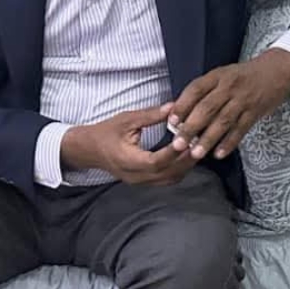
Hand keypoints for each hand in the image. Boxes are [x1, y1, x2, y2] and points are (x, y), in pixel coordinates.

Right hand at [60, 104, 197, 185]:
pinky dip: (179, 169)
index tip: (186, 140)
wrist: (88, 149)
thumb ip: (150, 115)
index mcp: (128, 160)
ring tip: (197, 148)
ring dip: (185, 166)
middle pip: (166, 174)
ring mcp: (139, 181)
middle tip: (200, 144)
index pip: (155, 161)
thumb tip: (173, 107)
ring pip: (169, 179)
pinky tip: (187, 155)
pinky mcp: (143, 181)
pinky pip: (166, 180)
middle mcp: (135, 175)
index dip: (172, 153)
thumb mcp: (126, 120)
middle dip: (186, 160)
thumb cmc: (105, 132)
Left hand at [168, 48, 289, 159]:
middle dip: (191, 128)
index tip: (171, 121)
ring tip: (196, 154)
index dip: (183, 105)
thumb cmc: (245, 75)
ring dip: (208, 139)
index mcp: (218, 76)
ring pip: (223, 122)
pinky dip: (229, 143)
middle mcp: (229, 87)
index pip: (196, 89)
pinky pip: (240, 129)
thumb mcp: (224, 74)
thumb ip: (205, 91)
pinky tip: (219, 154)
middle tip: (178, 145)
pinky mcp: (255, 112)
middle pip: (207, 108)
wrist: (278, 69)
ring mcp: (243, 100)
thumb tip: (182, 112)